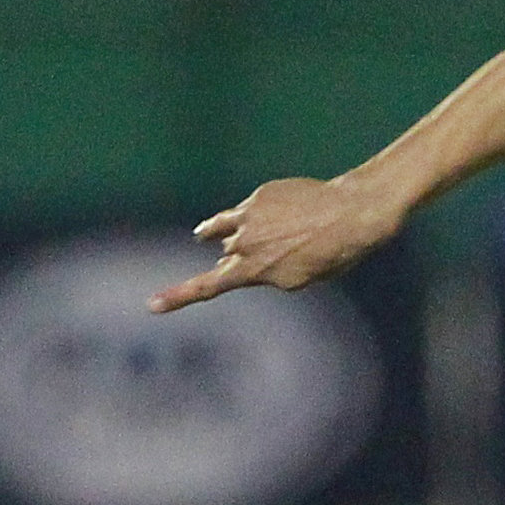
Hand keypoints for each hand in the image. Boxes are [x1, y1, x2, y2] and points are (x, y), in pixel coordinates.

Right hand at [149, 175, 406, 312]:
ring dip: (234, 243)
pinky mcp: (256, 199)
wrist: (354, 212)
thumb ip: (271, 276)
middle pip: (228, 261)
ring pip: (225, 238)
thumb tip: (243, 265)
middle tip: (275, 262)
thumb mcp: (305, 278)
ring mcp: (249, 220)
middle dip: (239, 265)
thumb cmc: (338, 253)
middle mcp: (247, 246)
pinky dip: (219, 226)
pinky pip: (229, 217)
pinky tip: (206, 232)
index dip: (178, 297)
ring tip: (229, 242)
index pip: (210, 286)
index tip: (151, 305)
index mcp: (259, 272)